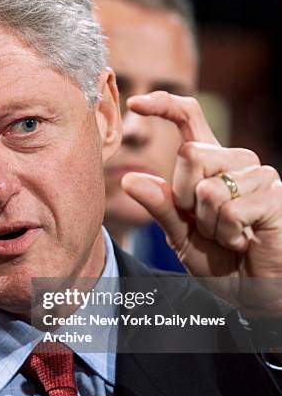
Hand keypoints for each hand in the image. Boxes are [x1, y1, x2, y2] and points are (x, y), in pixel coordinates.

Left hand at [121, 91, 281, 313]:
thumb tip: (128, 179)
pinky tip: (244, 242)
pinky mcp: (275, 196)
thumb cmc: (221, 262)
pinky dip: (228, 235)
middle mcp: (236, 161)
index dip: (163, 105)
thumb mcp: (181, 235)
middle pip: (190, 154)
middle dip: (186, 199)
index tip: (135, 103)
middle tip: (208, 225)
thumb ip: (160, 206)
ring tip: (229, 236)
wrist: (255, 292)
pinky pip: (229, 211)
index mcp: (210, 165)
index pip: (189, 118)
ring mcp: (259, 176)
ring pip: (208, 188)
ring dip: (210, 225)